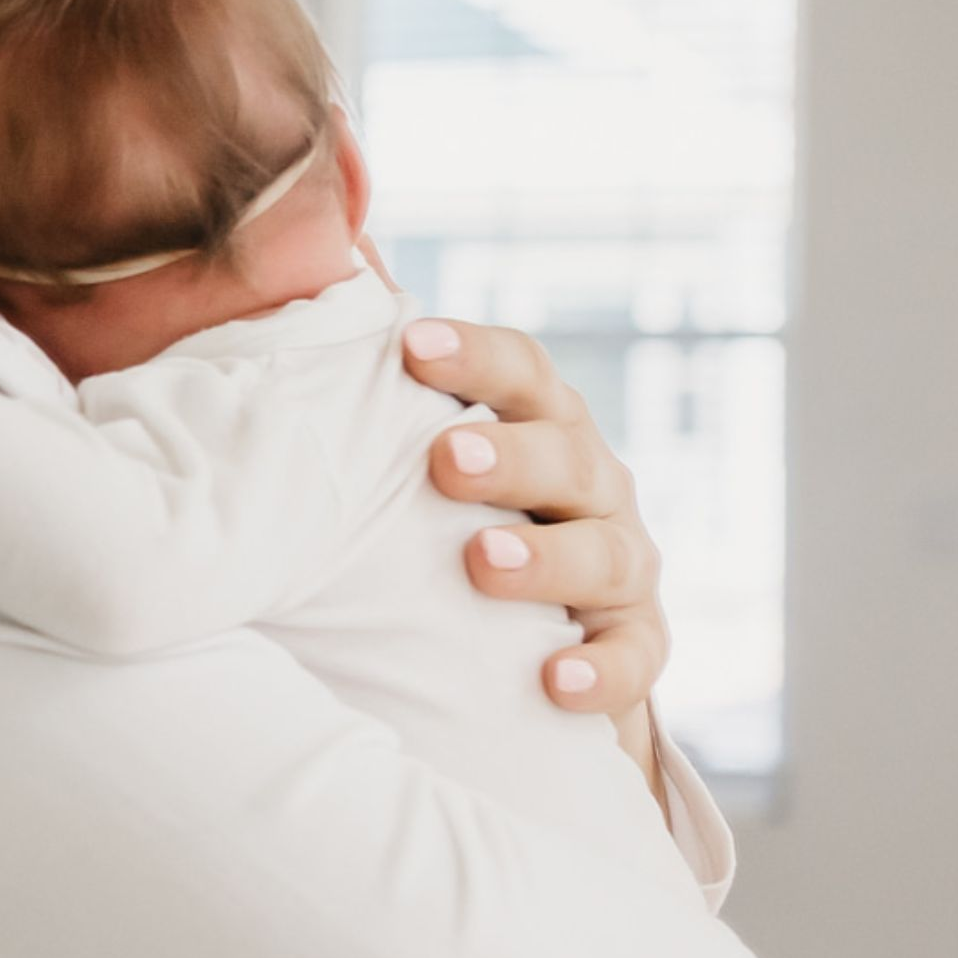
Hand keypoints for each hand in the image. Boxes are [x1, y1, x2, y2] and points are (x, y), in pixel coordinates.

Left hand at [401, 318, 668, 721]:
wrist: (517, 651)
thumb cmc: (440, 531)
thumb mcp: (410, 470)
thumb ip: (373, 400)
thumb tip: (321, 275)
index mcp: (538, 427)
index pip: (522, 373)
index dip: (473, 355)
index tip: (410, 346)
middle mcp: (590, 485)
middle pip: (566, 454)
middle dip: (509, 454)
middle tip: (444, 460)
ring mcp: (621, 564)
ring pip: (607, 552)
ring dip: (547, 556)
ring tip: (482, 560)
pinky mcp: (636, 644)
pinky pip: (634, 658)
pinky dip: (602, 671)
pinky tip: (554, 682)